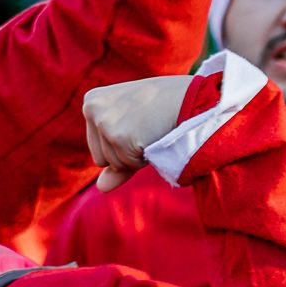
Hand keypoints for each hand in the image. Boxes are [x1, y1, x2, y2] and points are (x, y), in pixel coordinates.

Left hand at [82, 74, 191, 191]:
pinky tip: (156, 134)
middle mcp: (93, 110)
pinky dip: (145, 157)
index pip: (96, 146)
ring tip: (153, 128)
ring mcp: (105, 123)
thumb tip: (101, 188)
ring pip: (115, 164)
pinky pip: (129, 165)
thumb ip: (114, 157)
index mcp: (92, 101)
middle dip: (126, 152)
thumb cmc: (165, 109)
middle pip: (101, 159)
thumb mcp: (133, 125)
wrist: (193, 99)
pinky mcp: (120, 137)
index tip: (139, 119)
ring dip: (137, 155)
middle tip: (147, 126)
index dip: (122, 143)